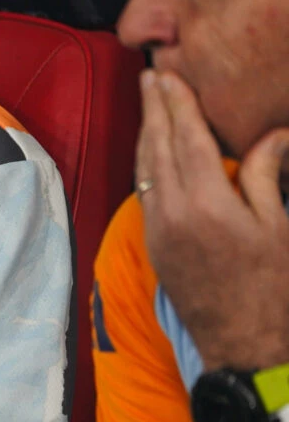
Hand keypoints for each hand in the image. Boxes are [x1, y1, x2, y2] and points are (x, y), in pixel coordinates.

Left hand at [137, 69, 288, 369]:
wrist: (246, 346)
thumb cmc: (274, 287)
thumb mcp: (280, 226)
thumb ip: (265, 175)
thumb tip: (272, 134)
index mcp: (207, 203)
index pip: (186, 138)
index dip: (176, 103)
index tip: (166, 75)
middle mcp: (172, 211)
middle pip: (157, 147)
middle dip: (153, 110)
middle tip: (149, 77)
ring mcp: (158, 229)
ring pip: (145, 168)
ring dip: (146, 133)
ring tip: (150, 105)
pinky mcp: (154, 245)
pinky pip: (145, 191)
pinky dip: (147, 163)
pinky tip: (153, 152)